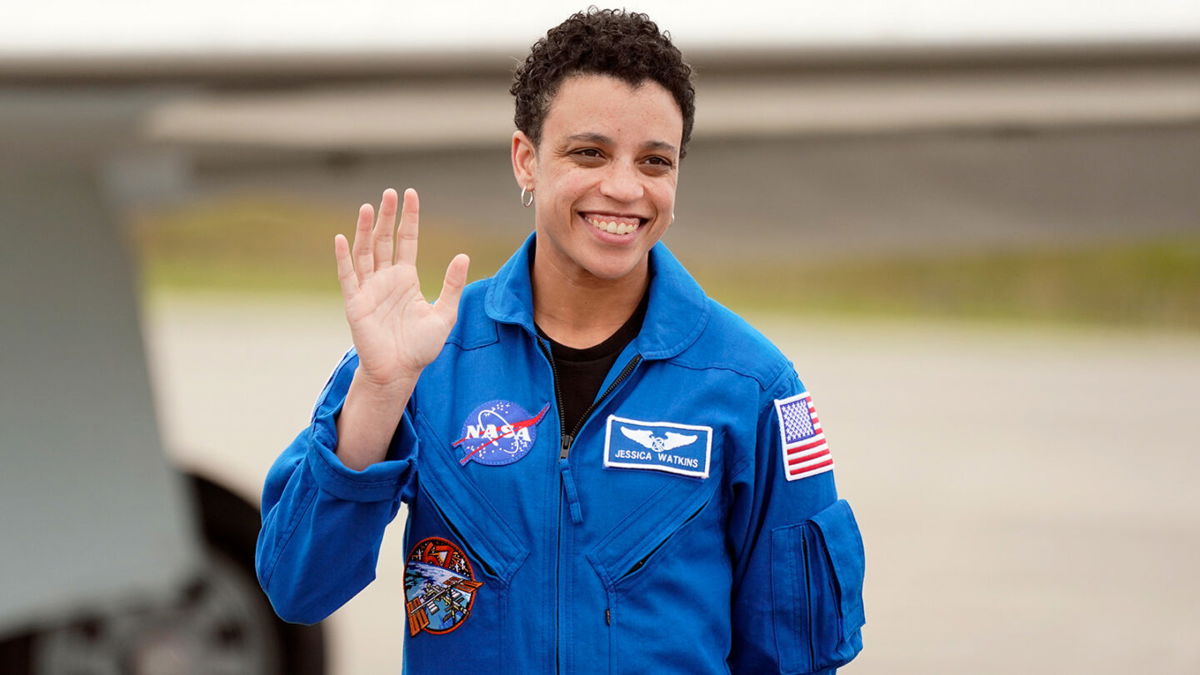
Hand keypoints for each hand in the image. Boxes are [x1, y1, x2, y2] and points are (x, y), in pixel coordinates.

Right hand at [334, 188, 468, 391]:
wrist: (400, 372)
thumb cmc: (420, 347)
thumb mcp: (444, 314)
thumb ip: (452, 285)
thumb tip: (463, 256)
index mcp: (405, 279)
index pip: (406, 240)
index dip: (408, 219)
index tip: (410, 195)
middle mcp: (385, 279)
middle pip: (383, 240)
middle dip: (386, 216)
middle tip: (389, 192)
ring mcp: (368, 289)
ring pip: (364, 252)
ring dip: (364, 230)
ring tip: (368, 207)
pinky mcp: (355, 303)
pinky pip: (348, 276)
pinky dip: (343, 257)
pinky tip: (342, 238)